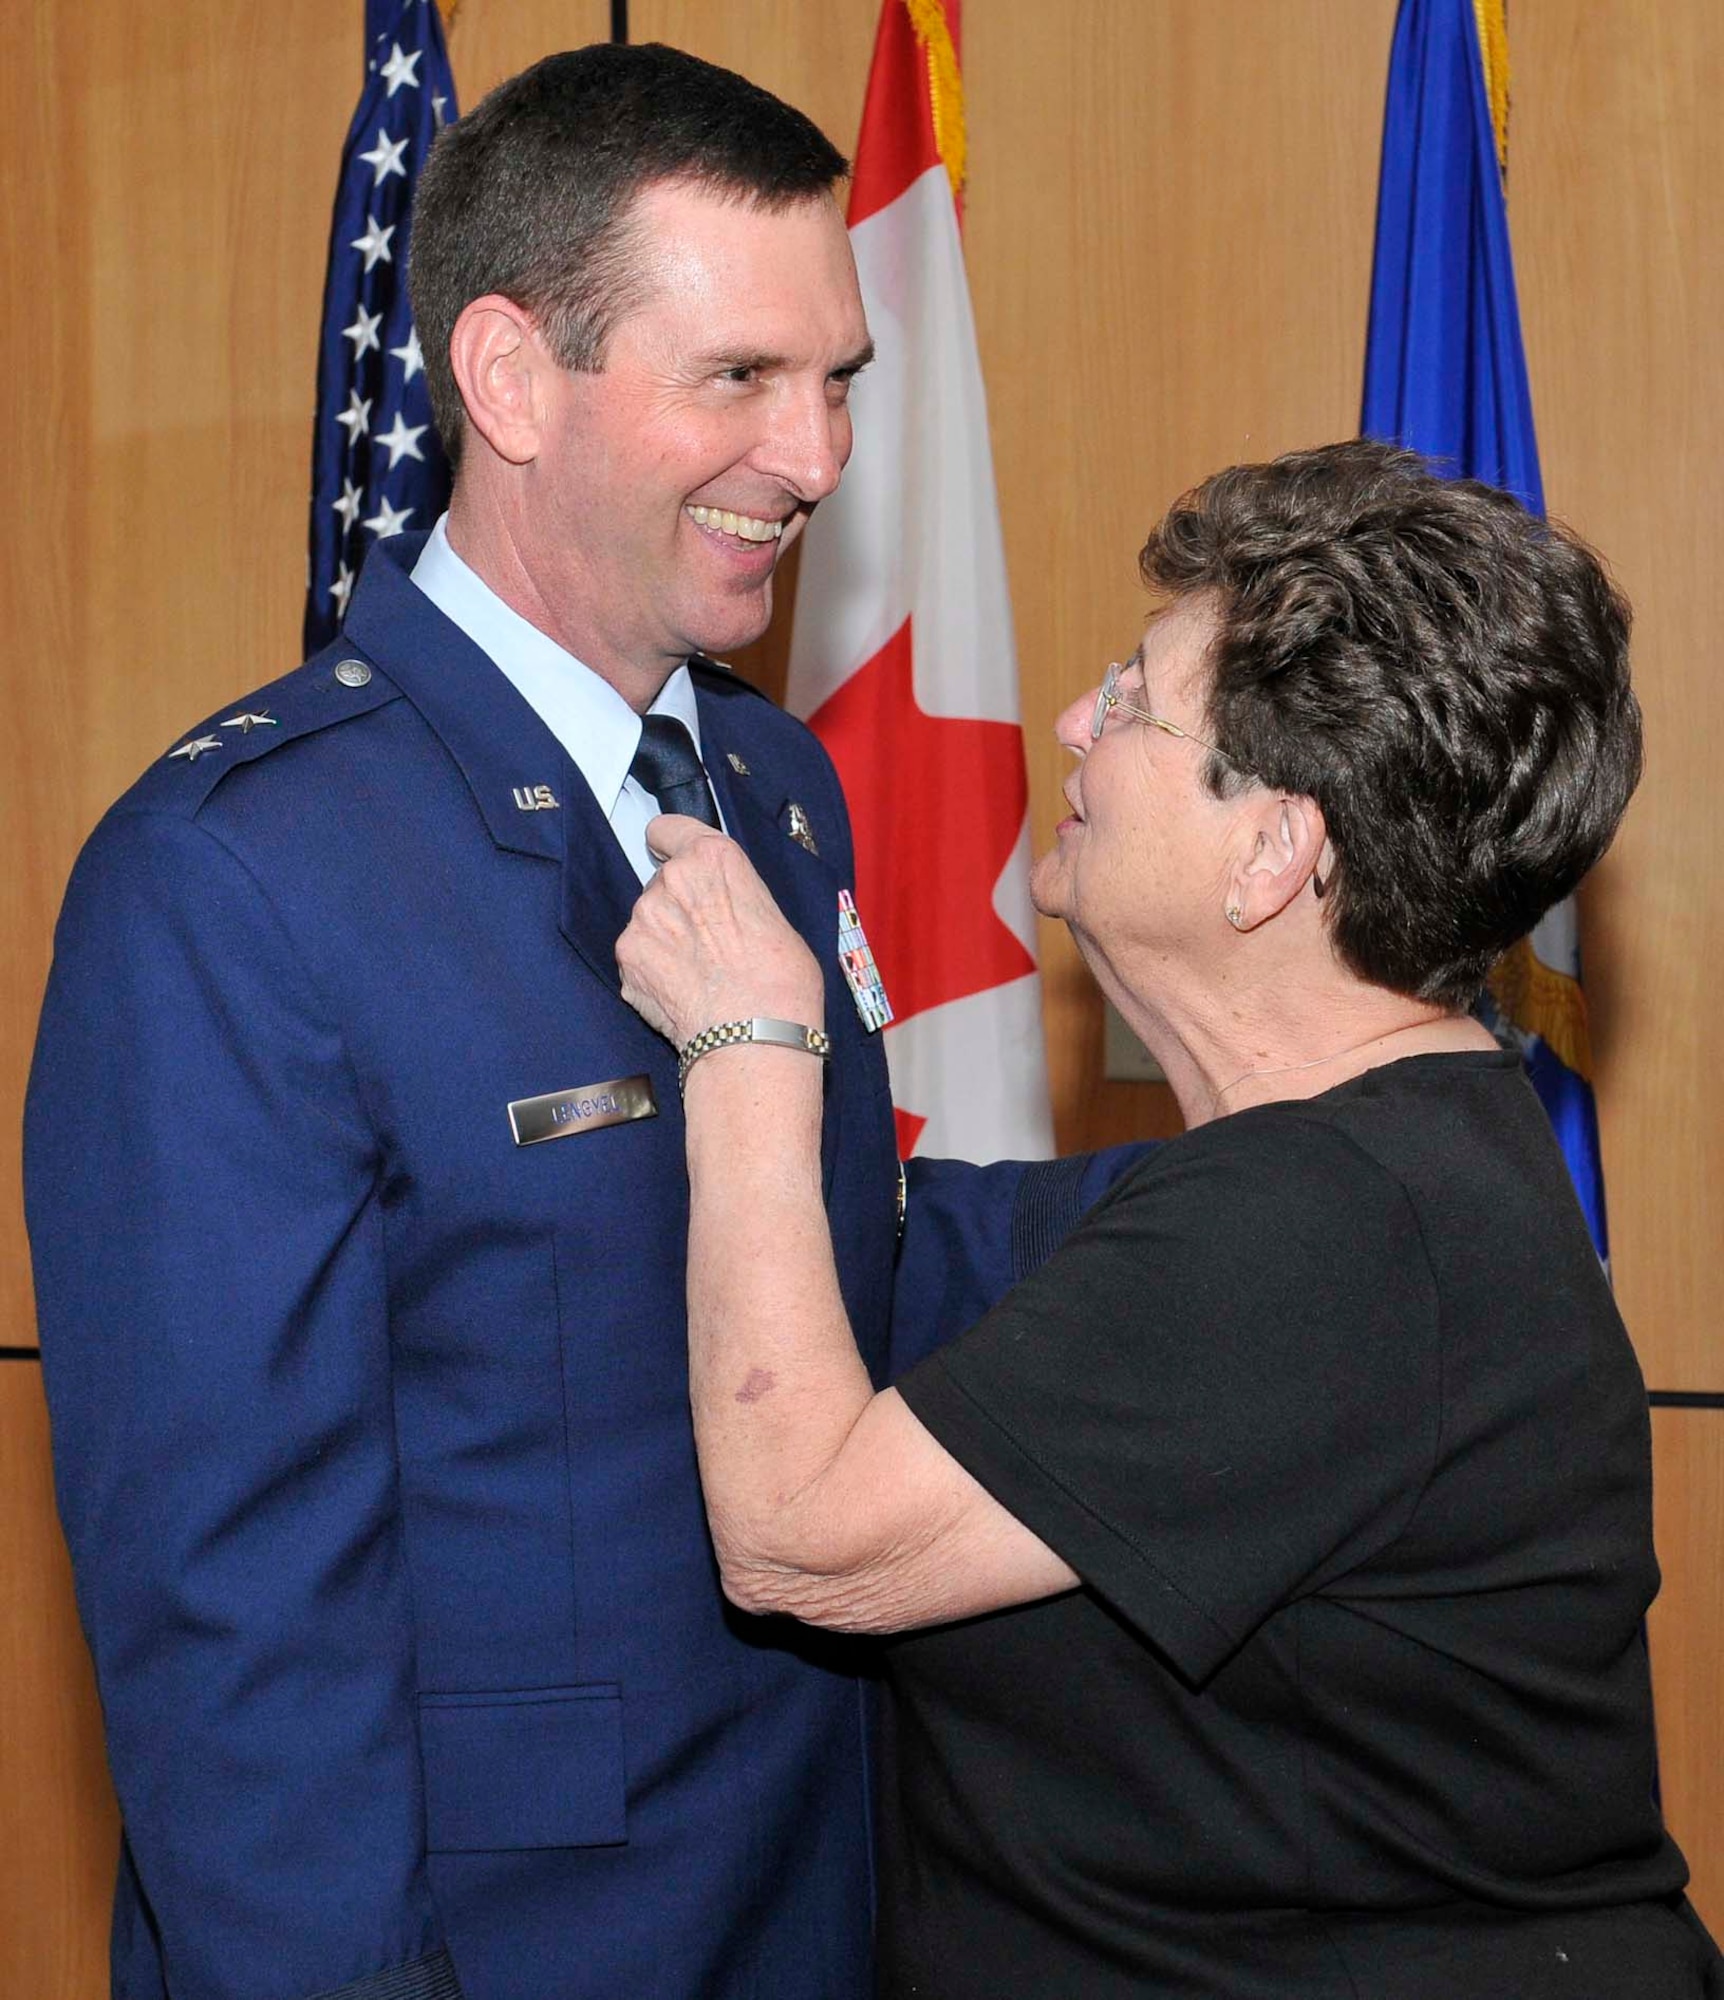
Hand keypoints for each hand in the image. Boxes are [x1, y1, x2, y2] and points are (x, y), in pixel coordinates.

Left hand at [617, 815, 825, 1047]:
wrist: (754, 1036)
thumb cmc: (780, 981)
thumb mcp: (774, 917)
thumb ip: (737, 898)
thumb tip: (729, 909)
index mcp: (713, 859)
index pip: (668, 829)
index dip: (671, 844)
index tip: (672, 856)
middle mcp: (671, 879)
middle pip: (662, 881)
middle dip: (679, 905)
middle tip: (709, 939)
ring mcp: (644, 919)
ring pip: (649, 920)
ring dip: (665, 938)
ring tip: (699, 972)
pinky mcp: (627, 957)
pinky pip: (637, 956)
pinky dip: (652, 970)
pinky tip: (682, 990)